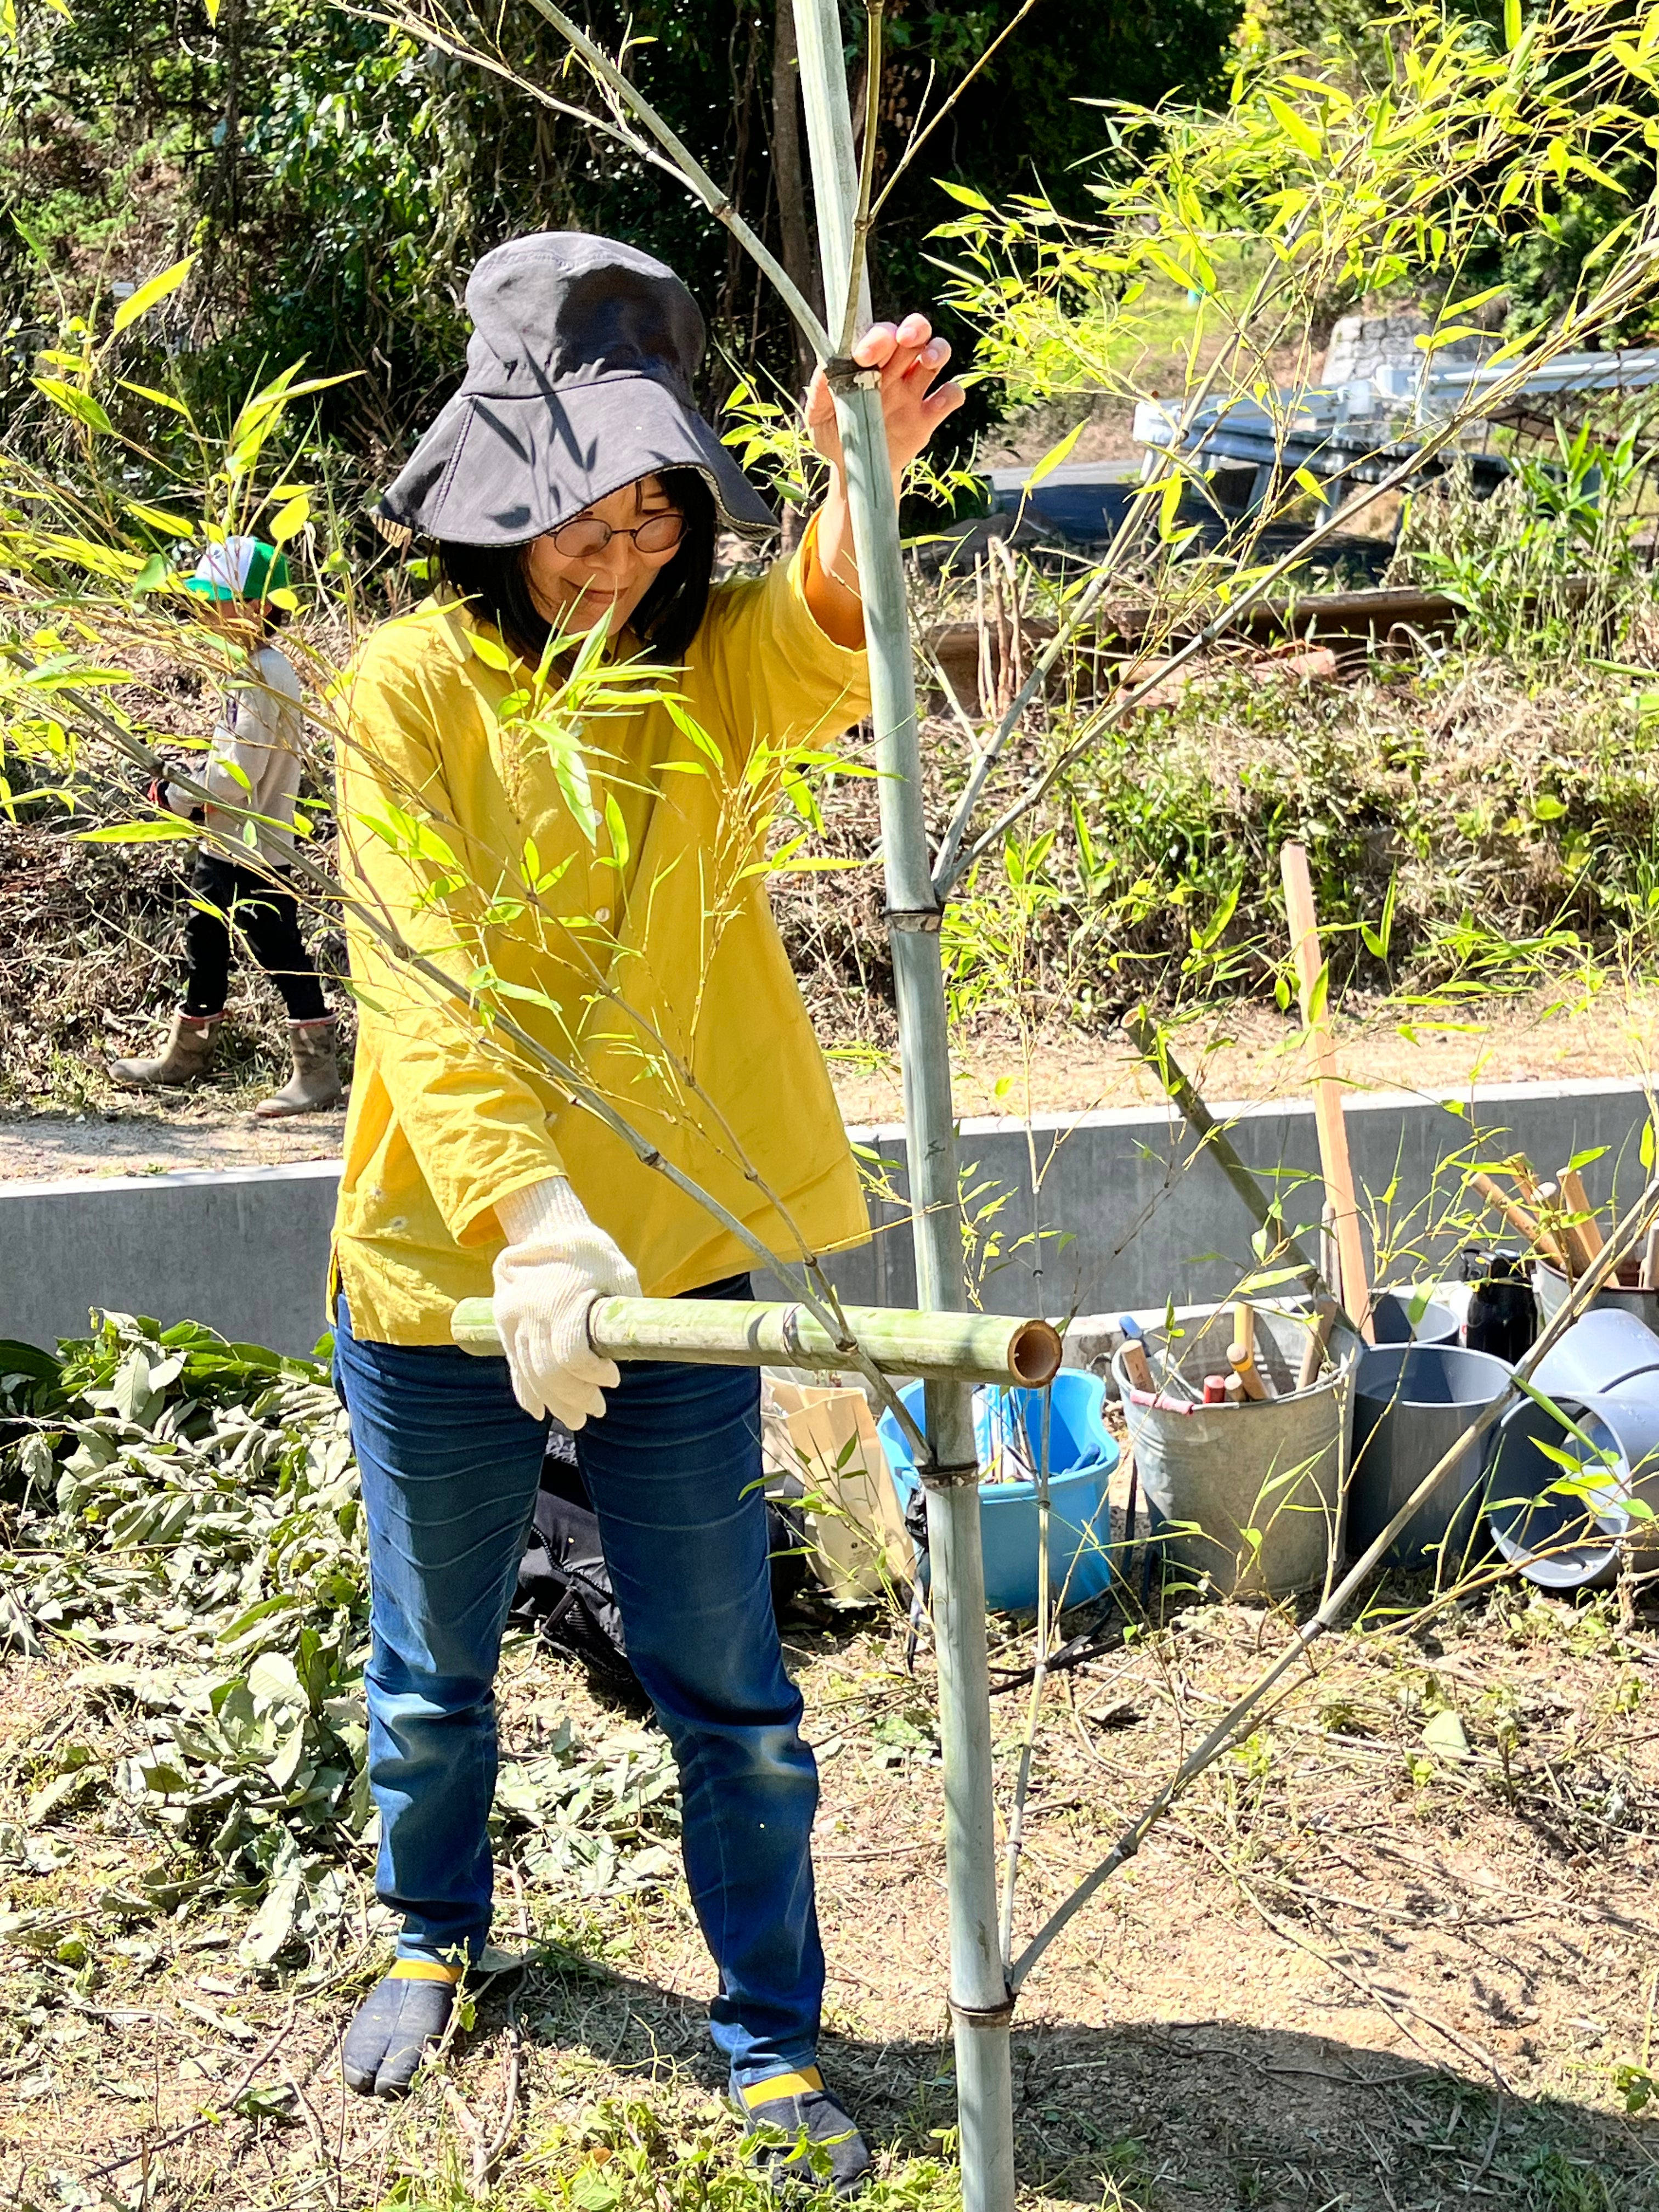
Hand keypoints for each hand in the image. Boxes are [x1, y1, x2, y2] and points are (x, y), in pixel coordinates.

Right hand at [491, 1177, 640, 1428]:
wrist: (545, 1226)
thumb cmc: (592, 1251)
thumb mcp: (620, 1272)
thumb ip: (625, 1311)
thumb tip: (634, 1353)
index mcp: (561, 1299)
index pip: (573, 1355)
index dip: (594, 1375)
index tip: (614, 1379)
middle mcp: (531, 1312)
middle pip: (549, 1371)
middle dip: (574, 1398)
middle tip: (596, 1412)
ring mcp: (512, 1319)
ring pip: (530, 1372)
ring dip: (553, 1401)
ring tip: (575, 1419)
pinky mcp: (502, 1322)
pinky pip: (512, 1363)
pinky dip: (525, 1390)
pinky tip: (538, 1411)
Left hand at [804, 313, 965, 485]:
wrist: (854, 468)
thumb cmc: (835, 433)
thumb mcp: (817, 414)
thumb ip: (820, 389)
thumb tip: (827, 368)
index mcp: (868, 362)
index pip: (879, 334)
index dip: (877, 336)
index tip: (864, 355)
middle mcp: (894, 369)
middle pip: (915, 332)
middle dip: (914, 328)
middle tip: (905, 339)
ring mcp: (913, 391)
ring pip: (937, 353)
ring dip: (937, 351)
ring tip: (928, 362)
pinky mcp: (928, 417)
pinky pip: (951, 394)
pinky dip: (950, 394)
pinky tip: (936, 404)